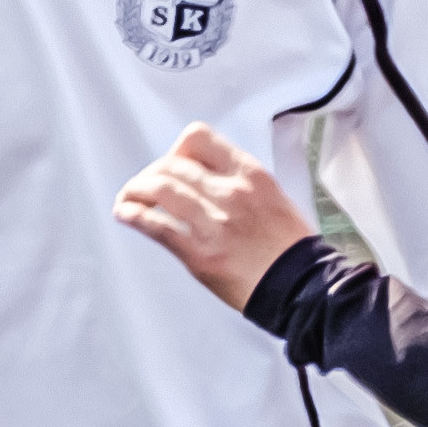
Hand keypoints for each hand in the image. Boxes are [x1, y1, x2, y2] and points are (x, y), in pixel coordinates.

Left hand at [111, 125, 317, 308]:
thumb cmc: (290, 249)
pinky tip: (124, 214)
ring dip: (134, 191)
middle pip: (172, 164)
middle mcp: (230, 192)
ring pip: (159, 189)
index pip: (198, 138)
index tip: (173, 164)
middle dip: (151, 174)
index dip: (177, 150)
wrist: (302, 288)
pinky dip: (133, 215)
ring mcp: (213, 223)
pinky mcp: (199, 253)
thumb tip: (203, 178)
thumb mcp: (273, 198)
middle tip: (145, 187)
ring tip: (128, 198)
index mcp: (250, 174)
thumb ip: (239, 183)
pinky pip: (156, 225)